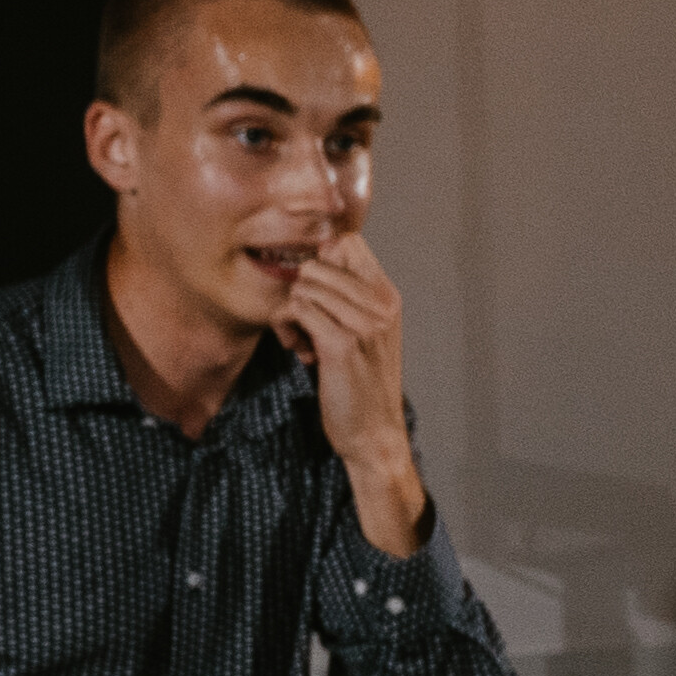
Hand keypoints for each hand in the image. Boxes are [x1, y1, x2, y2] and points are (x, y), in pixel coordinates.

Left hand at [276, 226, 425, 547]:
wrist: (374, 433)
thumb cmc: (362, 383)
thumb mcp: (366, 332)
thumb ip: (348, 297)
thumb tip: (313, 263)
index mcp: (387, 296)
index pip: (348, 242)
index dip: (320, 259)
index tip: (315, 292)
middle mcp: (381, 305)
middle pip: (317, 263)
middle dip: (300, 290)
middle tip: (305, 324)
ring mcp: (364, 323)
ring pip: (303, 287)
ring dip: (291, 314)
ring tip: (303, 341)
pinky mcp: (342, 344)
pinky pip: (297, 310)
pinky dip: (287, 329)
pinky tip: (300, 351)